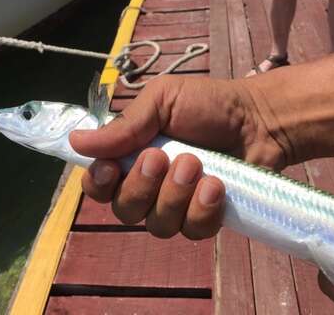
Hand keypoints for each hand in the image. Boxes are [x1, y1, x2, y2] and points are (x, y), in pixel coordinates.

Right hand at [70, 75, 283, 238]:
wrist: (258, 119)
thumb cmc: (207, 105)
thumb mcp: (163, 100)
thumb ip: (125, 125)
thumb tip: (75, 141)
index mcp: (132, 157)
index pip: (98, 185)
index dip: (99, 184)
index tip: (112, 168)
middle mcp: (149, 187)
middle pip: (124, 211)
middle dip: (142, 186)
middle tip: (164, 157)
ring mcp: (177, 206)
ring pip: (156, 225)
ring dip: (174, 195)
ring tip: (198, 166)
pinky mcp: (205, 219)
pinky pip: (191, 232)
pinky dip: (201, 210)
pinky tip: (217, 187)